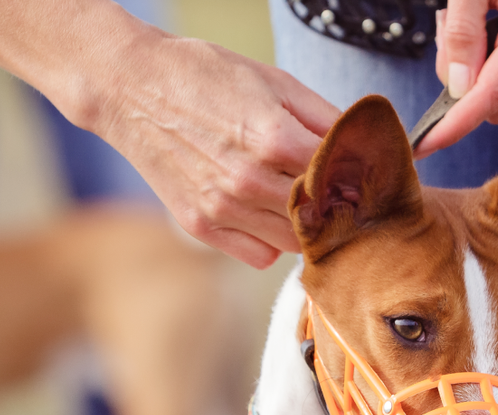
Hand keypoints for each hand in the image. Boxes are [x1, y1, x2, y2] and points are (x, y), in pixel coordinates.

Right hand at [85, 32, 340, 267]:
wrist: (130, 87)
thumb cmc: (205, 76)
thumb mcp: (277, 81)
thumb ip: (327, 117)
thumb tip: (367, 144)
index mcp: (275, 139)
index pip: (342, 178)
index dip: (358, 178)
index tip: (362, 175)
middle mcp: (250, 180)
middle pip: (323, 217)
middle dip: (335, 206)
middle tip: (336, 192)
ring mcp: (223, 208)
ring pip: (294, 243)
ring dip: (303, 227)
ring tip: (297, 200)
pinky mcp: (200, 226)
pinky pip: (259, 255)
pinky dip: (269, 240)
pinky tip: (264, 212)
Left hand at [417, 0, 497, 158]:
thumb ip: (462, 33)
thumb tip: (456, 89)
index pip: (490, 98)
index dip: (454, 126)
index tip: (422, 145)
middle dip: (461, 90)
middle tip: (445, 34)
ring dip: (470, 71)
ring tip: (459, 19)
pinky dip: (482, 58)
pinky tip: (476, 21)